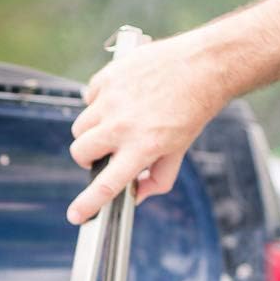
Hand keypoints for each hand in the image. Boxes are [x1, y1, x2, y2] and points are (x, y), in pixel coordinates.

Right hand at [67, 32, 230, 223]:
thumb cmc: (193, 110)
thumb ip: (159, 178)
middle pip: (81, 153)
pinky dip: (99, 102)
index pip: (107, 184)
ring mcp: (112, 99)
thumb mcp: (179, 149)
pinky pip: (88, 98)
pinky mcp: (108, 77)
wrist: (203, 65)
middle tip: (106, 151)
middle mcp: (123, 125)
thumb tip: (137, 196)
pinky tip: (122, 98)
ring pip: (81, 127)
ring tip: (117, 121)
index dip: (88, 203)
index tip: (75, 216)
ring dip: (93, 131)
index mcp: (143, 147)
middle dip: (89, 158)